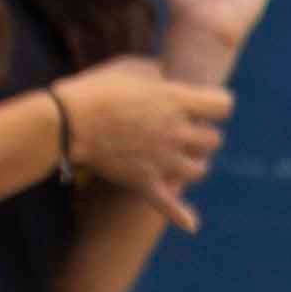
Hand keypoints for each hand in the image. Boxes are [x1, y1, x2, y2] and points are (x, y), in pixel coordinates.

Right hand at [55, 56, 233, 227]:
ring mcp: (162, 160)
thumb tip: (167, 77)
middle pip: (214, 140)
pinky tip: (191, 224)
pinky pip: (170, 205)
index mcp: (176, 101)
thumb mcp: (132, 66)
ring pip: (199, 170)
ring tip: (180, 158)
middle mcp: (176, 132)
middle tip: (185, 131)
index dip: (217, 103)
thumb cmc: (97, 88)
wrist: (67, 121)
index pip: (223, 105)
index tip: (205, 104)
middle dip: (202, 134)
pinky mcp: (144, 182)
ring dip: (194, 164)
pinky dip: (181, 215)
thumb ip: (158, 73)